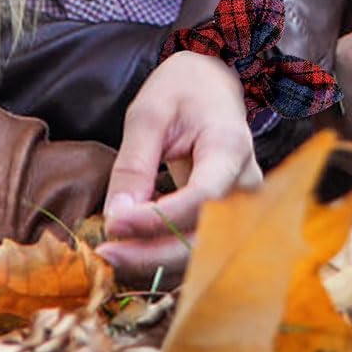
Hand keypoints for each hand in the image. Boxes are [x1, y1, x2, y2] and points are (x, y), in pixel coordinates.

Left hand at [98, 51, 259, 282]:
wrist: (211, 88)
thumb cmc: (183, 91)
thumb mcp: (150, 113)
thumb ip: (134, 163)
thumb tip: (117, 218)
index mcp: (230, 146)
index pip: (202, 197)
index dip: (158, 219)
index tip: (115, 223)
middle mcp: (246, 183)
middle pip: (205, 237)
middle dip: (152, 254)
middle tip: (106, 253)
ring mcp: (243, 206)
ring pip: (202, 252)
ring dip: (156, 262)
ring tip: (113, 255)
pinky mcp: (229, 221)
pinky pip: (198, 248)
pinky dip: (164, 257)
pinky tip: (132, 252)